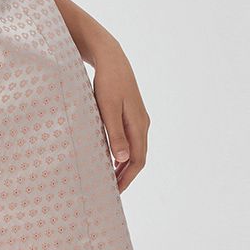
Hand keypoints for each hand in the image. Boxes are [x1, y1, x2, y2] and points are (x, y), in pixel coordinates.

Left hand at [87, 38, 149, 193]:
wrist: (111, 58)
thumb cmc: (107, 82)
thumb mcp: (107, 108)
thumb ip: (115, 134)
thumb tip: (122, 160)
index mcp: (138, 125)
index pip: (137, 160)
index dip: (127, 178)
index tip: (115, 191)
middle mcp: (142, 123)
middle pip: (138, 157)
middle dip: (126, 175)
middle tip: (111, 190)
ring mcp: (138, 118)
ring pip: (134, 148)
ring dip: (124, 164)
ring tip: (110, 177)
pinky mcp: (131, 112)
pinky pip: (130, 138)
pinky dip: (122, 151)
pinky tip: (110, 155)